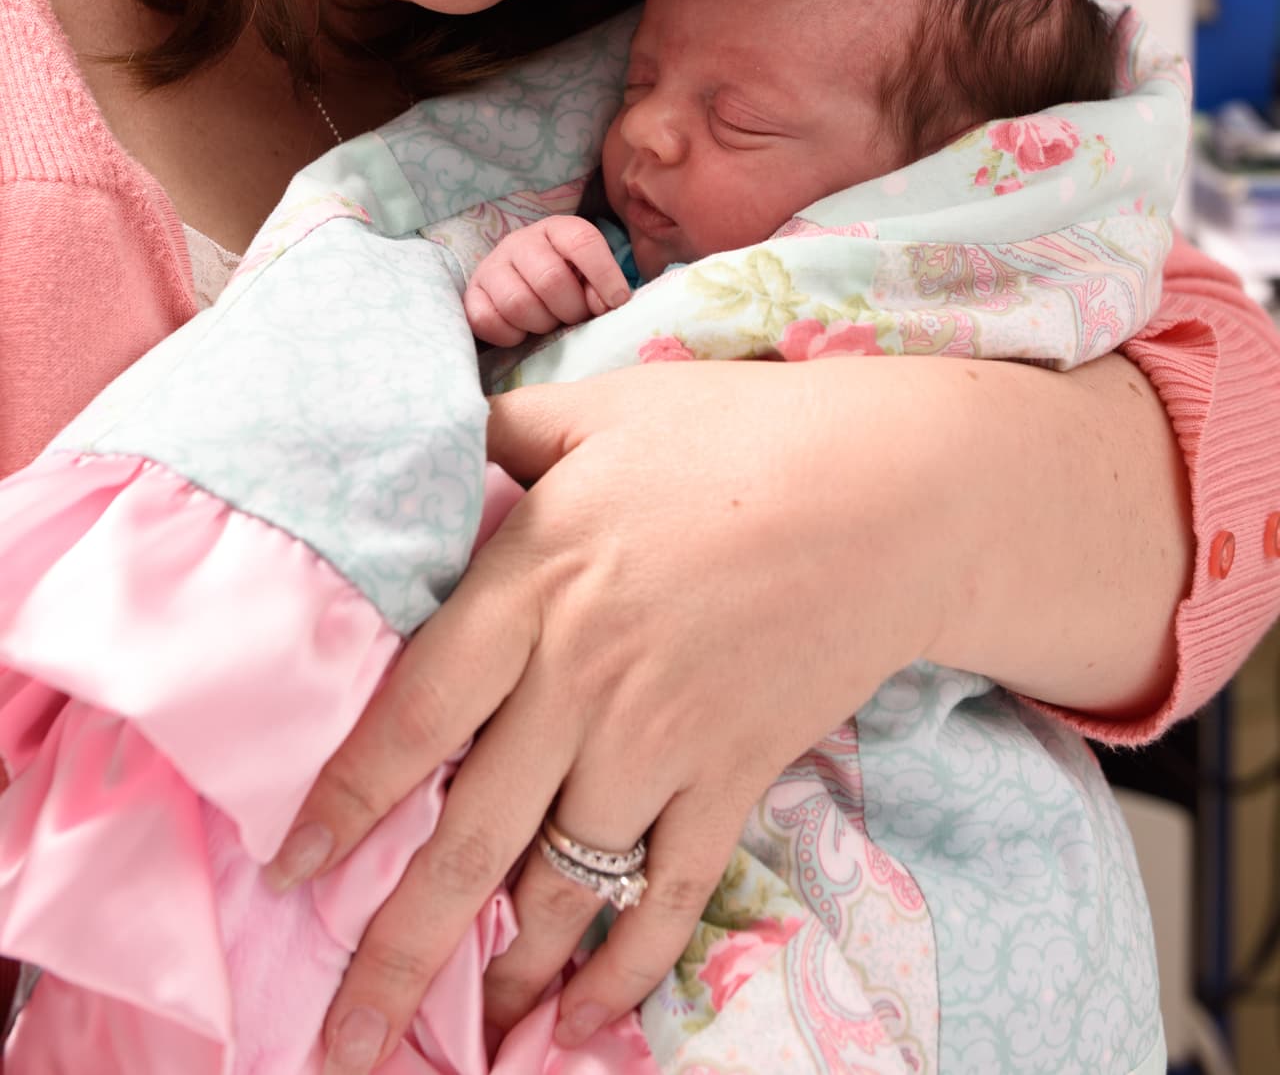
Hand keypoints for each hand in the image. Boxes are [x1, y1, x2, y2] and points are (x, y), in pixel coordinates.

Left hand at [268, 360, 946, 1070]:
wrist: (892, 491)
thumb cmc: (739, 434)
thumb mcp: (603, 410)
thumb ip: (507, 432)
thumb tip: (436, 441)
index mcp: (533, 584)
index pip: (413, 717)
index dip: (346, 802)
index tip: (291, 869)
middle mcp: (581, 681)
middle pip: (471, 839)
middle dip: (397, 949)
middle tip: (341, 1039)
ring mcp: (662, 741)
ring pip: (562, 884)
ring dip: (506, 972)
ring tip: (457, 1037)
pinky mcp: (735, 774)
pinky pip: (669, 894)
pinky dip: (627, 969)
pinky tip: (582, 1024)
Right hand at [463, 216, 631, 345]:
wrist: (518, 291)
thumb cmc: (564, 287)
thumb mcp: (589, 280)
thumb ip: (603, 289)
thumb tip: (608, 303)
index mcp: (557, 230)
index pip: (583, 241)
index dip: (604, 274)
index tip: (617, 301)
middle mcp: (520, 242)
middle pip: (550, 279)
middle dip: (571, 308)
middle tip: (575, 317)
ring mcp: (491, 267)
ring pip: (517, 302)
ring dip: (541, 323)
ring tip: (548, 323)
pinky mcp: (471, 295)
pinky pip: (487, 320)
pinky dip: (510, 335)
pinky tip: (521, 332)